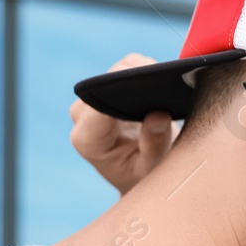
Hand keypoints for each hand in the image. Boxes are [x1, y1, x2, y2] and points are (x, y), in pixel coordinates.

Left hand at [70, 54, 178, 193]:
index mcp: (89, 142)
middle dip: (134, 78)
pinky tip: (157, 81)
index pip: (100, 106)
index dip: (122, 89)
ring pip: (115, 71)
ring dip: (140, 72)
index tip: (150, 83)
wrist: (135, 176)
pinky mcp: (105, 91)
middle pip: (104, 84)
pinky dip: (142, 70)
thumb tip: (159, 114)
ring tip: (163, 83)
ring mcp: (92, 103)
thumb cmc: (142, 177)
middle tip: (163, 81)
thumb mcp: (152, 169)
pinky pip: (124, 69)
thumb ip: (154, 144)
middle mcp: (82, 119)